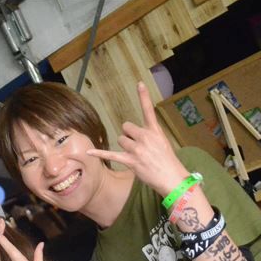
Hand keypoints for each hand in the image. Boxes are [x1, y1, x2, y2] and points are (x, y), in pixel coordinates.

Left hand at [85, 82, 187, 196]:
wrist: (171, 177)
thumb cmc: (166, 161)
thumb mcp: (162, 142)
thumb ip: (149, 135)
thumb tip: (133, 135)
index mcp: (154, 130)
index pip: (148, 110)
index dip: (143, 96)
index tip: (139, 83)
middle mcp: (145, 137)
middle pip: (126, 127)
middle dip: (128, 135)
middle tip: (137, 147)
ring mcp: (137, 149)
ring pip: (120, 140)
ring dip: (124, 147)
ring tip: (136, 156)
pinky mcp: (130, 160)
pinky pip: (111, 154)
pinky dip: (99, 153)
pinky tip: (89, 152)